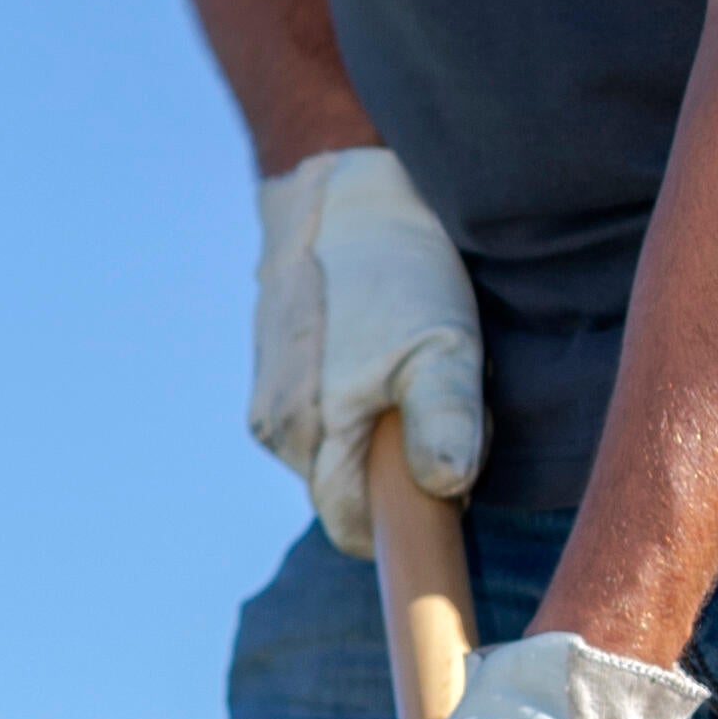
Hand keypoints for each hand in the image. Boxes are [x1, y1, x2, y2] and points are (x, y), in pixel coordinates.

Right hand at [249, 148, 484, 553]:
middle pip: (350, 489)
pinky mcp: (275, 370)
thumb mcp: (444, 344)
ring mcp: (269, 398)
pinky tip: (383, 347)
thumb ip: (445, 422)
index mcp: (308, 433)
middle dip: (398, 466)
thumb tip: (444, 488)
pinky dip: (361, 396)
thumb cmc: (398, 270)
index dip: (408, 519)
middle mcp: (275, 428)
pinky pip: (327, 414)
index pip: (356, 527)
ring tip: (413, 365)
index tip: (448, 483)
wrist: (341, 190)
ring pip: (341, 450)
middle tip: (441, 400)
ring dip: (382, 428)